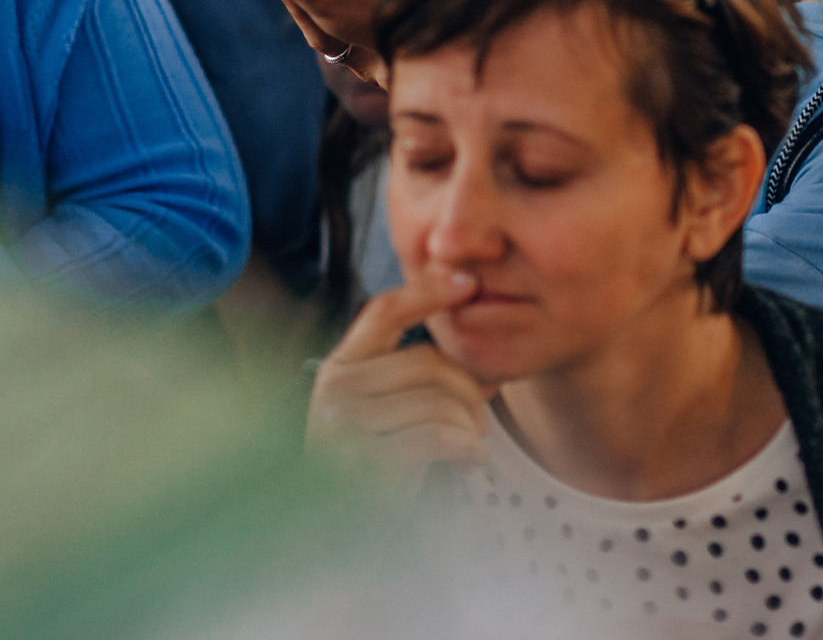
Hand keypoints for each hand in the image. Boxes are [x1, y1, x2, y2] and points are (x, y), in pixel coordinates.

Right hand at [308, 266, 495, 482]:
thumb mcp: (393, 411)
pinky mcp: (364, 464)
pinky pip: (437, 438)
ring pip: (438, 402)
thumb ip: (425, 375)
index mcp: (340, 368)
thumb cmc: (379, 467)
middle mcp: (334, 391)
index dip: (428, 291)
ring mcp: (344, 429)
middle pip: (427, 362)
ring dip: (471, 427)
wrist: (346, 540)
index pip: (384, 311)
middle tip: (483, 418)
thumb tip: (488, 344)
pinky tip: (474, 462)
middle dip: (469, 388)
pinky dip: (468, 450)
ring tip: (472, 445)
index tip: (469, 283)